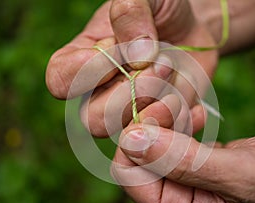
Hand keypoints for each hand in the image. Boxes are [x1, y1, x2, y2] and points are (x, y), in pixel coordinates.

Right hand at [45, 0, 217, 136]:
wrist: (191, 32)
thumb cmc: (161, 12)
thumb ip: (131, 11)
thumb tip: (137, 53)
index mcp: (82, 62)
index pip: (61, 81)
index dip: (89, 70)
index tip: (118, 46)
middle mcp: (100, 94)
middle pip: (94, 120)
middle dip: (132, 93)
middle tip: (160, 62)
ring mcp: (130, 114)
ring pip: (129, 133)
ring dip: (157, 104)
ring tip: (174, 73)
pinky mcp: (158, 124)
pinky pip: (164, 138)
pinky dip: (182, 121)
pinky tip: (193, 103)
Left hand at [112, 99, 254, 202]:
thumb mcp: (241, 175)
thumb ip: (186, 162)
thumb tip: (131, 140)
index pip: (129, 176)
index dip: (136, 140)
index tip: (160, 109)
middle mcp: (174, 202)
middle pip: (137, 156)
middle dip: (152, 124)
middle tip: (174, 103)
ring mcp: (182, 182)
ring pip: (152, 144)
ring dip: (168, 121)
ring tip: (195, 114)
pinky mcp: (192, 165)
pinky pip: (171, 140)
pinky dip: (181, 123)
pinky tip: (199, 117)